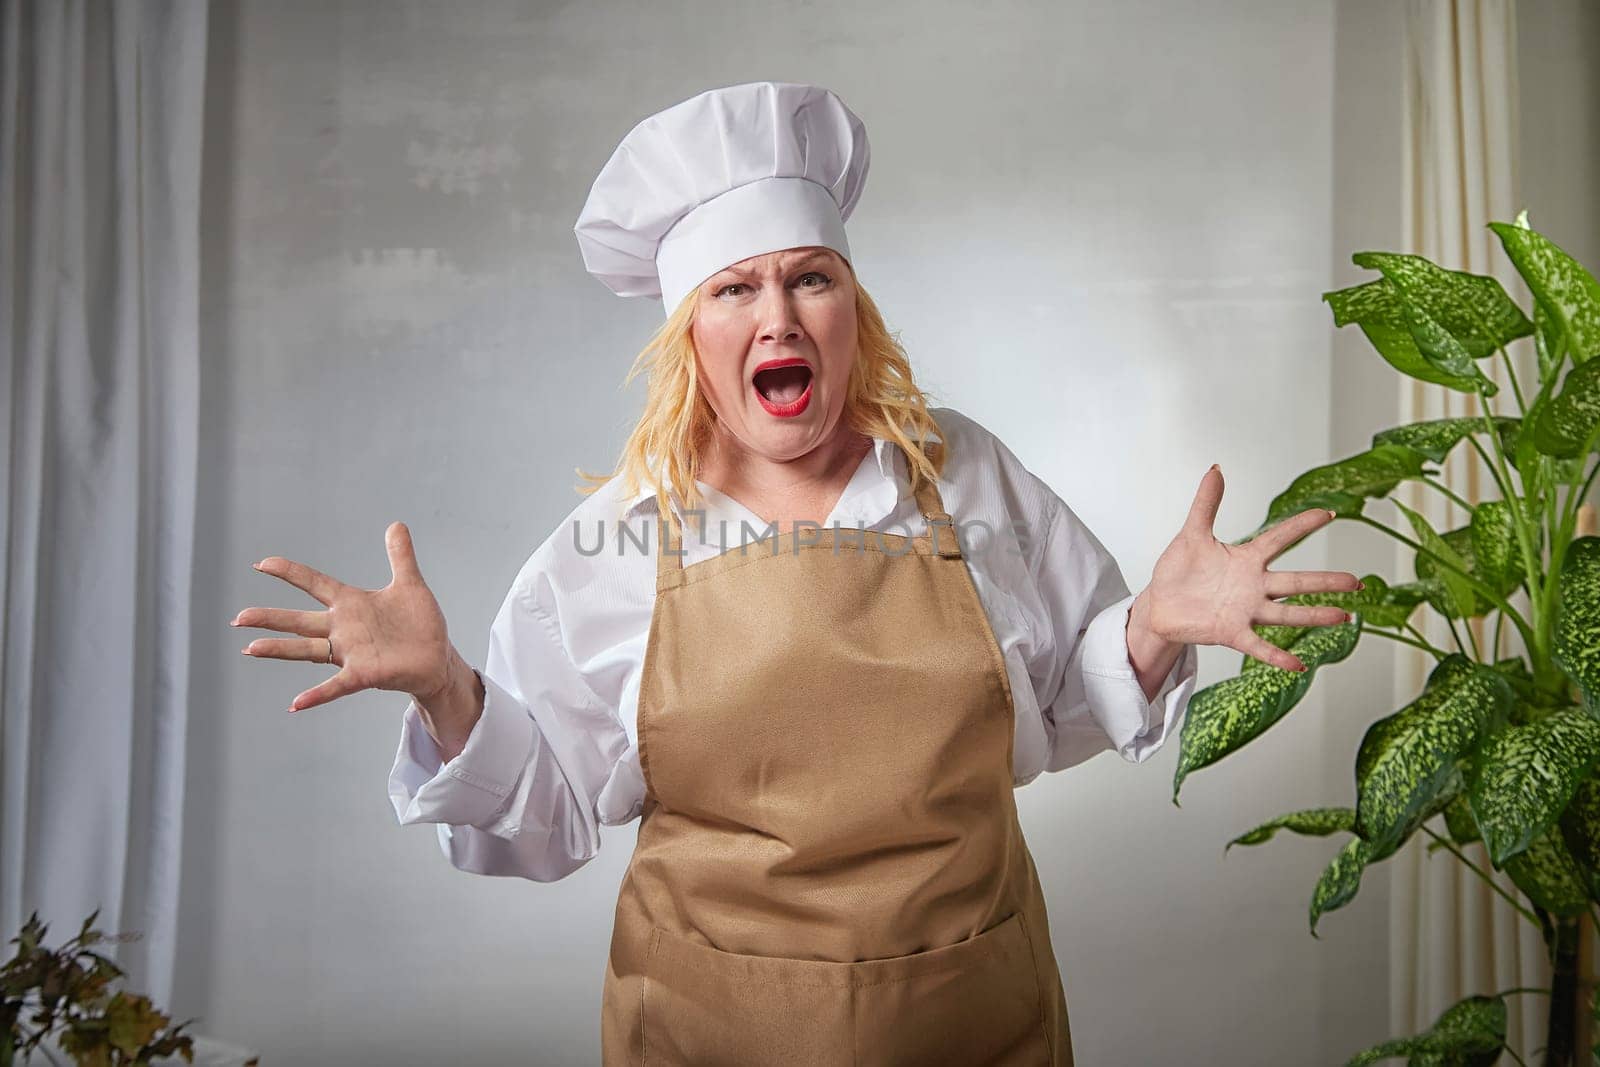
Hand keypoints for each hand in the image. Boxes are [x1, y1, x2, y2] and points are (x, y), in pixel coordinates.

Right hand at [233, 522, 453, 710]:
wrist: (437, 658)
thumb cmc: (420, 624)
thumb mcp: (409, 585)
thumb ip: (400, 555)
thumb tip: (397, 523)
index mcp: (352, 604)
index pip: (314, 583)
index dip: (290, 573)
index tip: (262, 564)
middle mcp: (344, 628)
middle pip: (299, 620)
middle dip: (269, 618)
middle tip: (238, 617)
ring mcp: (351, 652)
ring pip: (307, 650)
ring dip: (279, 649)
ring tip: (251, 649)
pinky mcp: (364, 674)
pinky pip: (335, 685)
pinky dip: (316, 694)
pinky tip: (296, 703)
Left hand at [1138, 465, 1361, 672]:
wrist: (1159, 605)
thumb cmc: (1178, 572)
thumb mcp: (1191, 535)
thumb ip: (1206, 504)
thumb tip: (1215, 468)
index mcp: (1245, 559)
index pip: (1280, 538)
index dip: (1302, 526)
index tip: (1329, 514)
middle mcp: (1252, 585)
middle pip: (1296, 580)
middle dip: (1327, 581)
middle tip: (1358, 581)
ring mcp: (1245, 610)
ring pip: (1286, 613)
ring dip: (1315, 615)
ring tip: (1344, 617)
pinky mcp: (1231, 632)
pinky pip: (1258, 645)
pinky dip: (1277, 656)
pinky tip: (1298, 665)